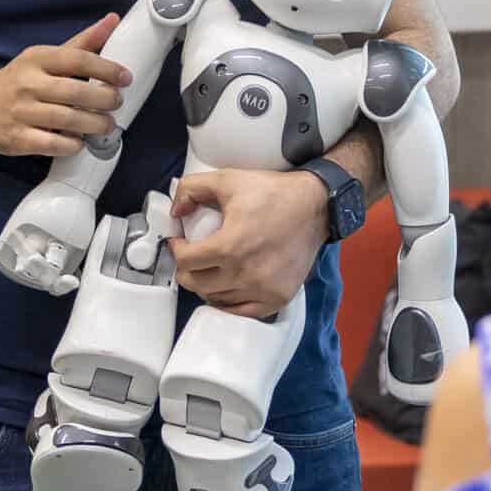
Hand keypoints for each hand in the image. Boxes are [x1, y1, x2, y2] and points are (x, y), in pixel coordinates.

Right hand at [0, 14, 132, 157]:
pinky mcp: (17, 138)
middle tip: (117, 103)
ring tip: (108, 125)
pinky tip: (81, 142)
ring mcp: (20, 112)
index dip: (106, 68)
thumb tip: (113, 20)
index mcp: (36, 59)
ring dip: (94, 124)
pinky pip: (52, 144)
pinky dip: (72, 144)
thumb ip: (81, 42)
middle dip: (103, 98)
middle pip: (74, 91)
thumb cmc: (20, 80)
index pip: (76, 59)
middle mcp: (27, 84)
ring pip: (66, 119)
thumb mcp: (45, 57)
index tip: (125, 77)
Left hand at [168, 169, 330, 318]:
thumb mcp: (227, 179)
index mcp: (230, 246)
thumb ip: (191, 189)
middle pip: (196, 285)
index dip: (176, 250)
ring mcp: (263, 289)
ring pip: (217, 299)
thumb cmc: (272, 193)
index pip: (185, 262)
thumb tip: (175, 212)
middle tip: (192, 256)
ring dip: (207, 284)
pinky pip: (241, 311)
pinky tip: (227, 286)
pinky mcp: (278, 298)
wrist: (316, 206)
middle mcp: (246, 274)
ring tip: (211, 268)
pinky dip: (229, 301)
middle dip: (187, 269)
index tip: (180, 243)